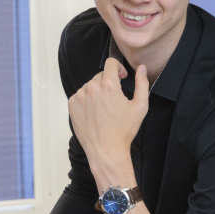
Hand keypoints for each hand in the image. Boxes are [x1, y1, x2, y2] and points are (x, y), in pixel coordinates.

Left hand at [68, 58, 148, 182]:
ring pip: (90, 86)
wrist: (106, 150)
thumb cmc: (124, 130)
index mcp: (108, 85)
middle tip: (115, 99)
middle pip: (100, 75)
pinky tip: (95, 113)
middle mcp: (91, 87)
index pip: (110, 63)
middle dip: (109, 83)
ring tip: (104, 109)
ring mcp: (80, 96)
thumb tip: (141, 68)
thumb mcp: (140, 106)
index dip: (118, 67)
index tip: (121, 77)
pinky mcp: (72, 105)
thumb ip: (142, 83)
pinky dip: (87, 100)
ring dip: (97, 92)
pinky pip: (80, 95)